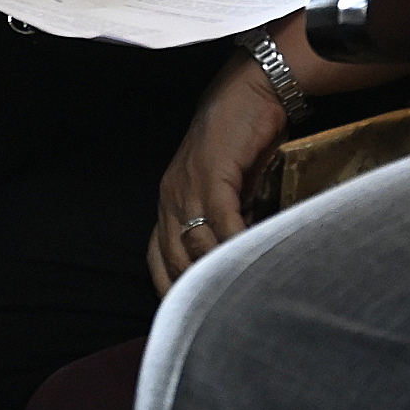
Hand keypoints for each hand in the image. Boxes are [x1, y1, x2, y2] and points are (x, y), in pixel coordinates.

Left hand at [148, 31, 296, 293]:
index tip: (190, 317)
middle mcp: (172, 197)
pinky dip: (236, 244)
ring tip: (240, 296)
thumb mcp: (228, 186)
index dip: (171, 288)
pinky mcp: (214, 176)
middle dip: (195, 291)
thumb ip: (226, 219)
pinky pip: (222, 222)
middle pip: (174, 260)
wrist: (249, 90)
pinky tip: (250, 260)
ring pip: (197, 246)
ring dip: (218, 272)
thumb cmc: (241, 138)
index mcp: (170, 201)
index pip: (158, 257)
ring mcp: (189, 187)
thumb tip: (238, 254)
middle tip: (219, 318)